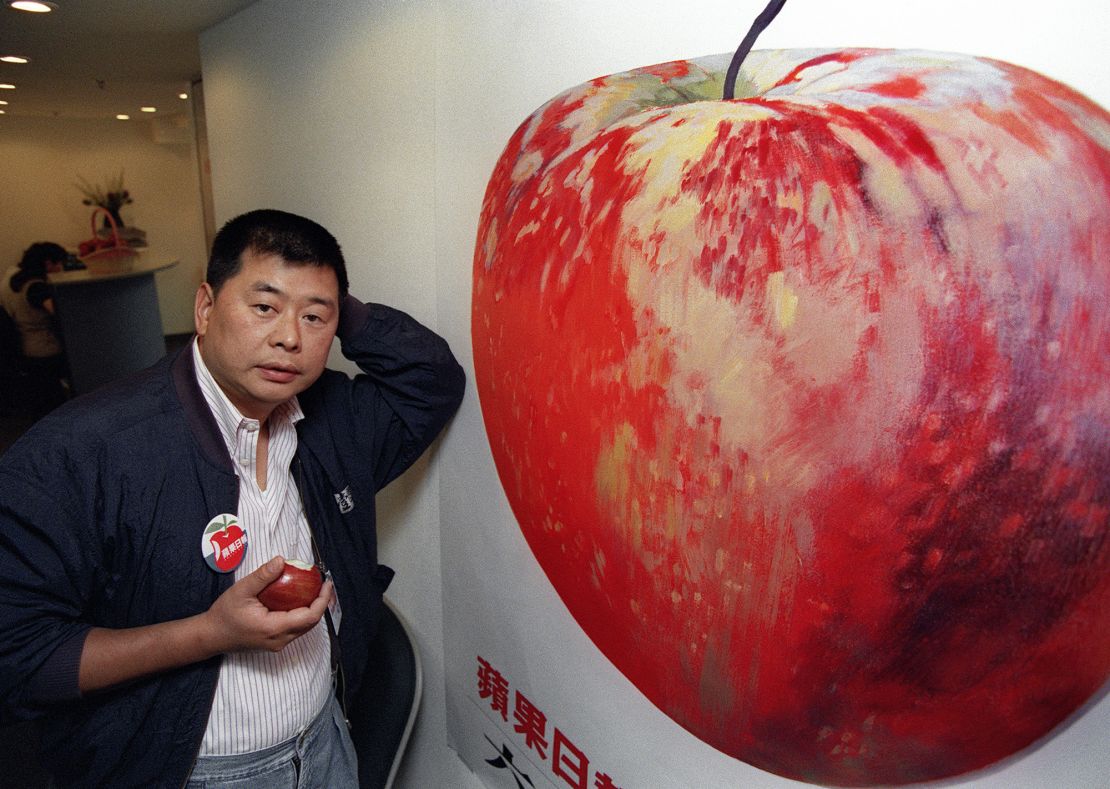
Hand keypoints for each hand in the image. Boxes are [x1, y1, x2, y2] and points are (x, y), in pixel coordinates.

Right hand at [202, 555, 333, 653]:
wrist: (210, 636)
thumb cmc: (224, 615)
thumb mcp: (241, 590)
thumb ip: (262, 576)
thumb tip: (281, 561)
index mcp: (273, 628)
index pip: (309, 617)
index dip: (322, 600)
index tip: (326, 584)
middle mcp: (279, 640)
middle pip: (310, 623)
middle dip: (321, 603)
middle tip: (323, 584)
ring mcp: (277, 643)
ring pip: (304, 627)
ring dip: (312, 609)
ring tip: (314, 589)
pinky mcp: (274, 642)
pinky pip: (295, 628)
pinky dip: (301, 614)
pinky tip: (299, 599)